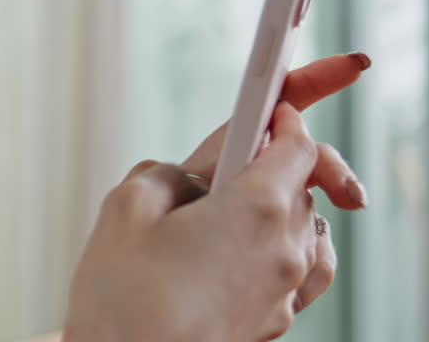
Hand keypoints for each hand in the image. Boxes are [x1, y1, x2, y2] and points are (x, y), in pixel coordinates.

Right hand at [63, 53, 368, 341]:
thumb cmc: (121, 296)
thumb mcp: (125, 206)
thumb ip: (167, 171)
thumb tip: (191, 174)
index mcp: (253, 207)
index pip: (296, 145)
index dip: (284, 118)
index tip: (272, 108)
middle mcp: (283, 248)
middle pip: (302, 185)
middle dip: (273, 163)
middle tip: (230, 161)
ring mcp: (285, 292)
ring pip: (307, 228)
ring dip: (283, 207)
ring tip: (240, 206)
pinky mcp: (276, 323)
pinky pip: (308, 272)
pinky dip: (295, 248)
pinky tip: (265, 248)